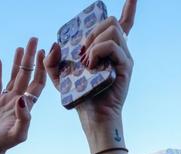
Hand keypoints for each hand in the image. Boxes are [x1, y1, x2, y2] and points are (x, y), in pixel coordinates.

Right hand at [0, 37, 45, 153]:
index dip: (42, 68)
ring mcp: (4, 99)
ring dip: (17, 62)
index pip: (37, 83)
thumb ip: (24, 117)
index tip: (45, 52)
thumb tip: (22, 98)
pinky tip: (0, 61)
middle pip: (26, 75)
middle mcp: (17, 100)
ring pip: (13, 76)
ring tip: (21, 47)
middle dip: (31, 58)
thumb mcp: (17, 133)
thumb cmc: (4, 144)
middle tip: (34, 40)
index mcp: (26, 106)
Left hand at [44, 0, 136, 137]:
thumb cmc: (79, 98)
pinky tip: (90, 65)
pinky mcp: (125, 65)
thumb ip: (51, 61)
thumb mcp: (59, 78)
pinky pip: (111, 45)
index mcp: (107, 49)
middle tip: (82, 51)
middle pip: (110, 21)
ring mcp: (123, 57)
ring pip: (111, 30)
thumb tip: (55, 44)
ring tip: (86, 61)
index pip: (122, 23)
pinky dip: (97, 51)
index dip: (129, 9)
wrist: (93, 116)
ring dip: (93, 41)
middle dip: (92, 30)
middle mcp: (118, 50)